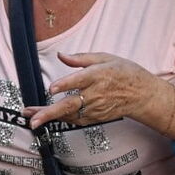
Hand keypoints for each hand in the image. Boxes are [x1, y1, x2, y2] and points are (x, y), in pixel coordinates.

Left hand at [26, 52, 163, 128]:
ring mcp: (95, 108)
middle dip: (50, 113)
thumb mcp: (105, 58)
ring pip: (69, 115)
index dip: (64, 84)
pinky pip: (75, 120)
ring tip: (31, 119)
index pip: (79, 80)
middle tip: (33, 119)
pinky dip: (61, 119)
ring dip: (50, 118)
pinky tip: (48, 117)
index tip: (51, 89)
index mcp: (98, 75)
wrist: (142, 95)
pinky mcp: (96, 117)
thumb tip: (61, 55)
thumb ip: (81, 58)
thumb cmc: (124, 72)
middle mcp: (95, 94)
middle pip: (70, 105)